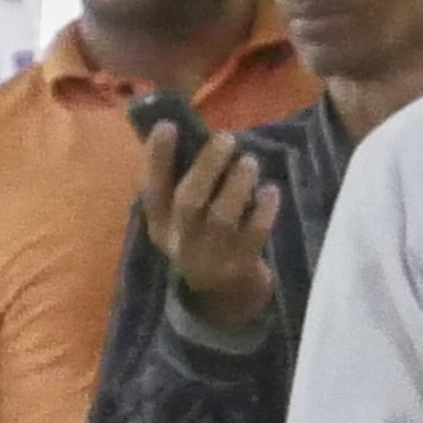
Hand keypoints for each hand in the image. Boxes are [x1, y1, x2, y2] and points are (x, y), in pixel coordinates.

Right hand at [134, 117, 280, 334]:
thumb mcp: (181, 220)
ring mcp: (212, 254)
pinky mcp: (241, 264)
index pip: (151, 188)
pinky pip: (254, 233)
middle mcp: (180, 240)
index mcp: (160, 224)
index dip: (156, 158)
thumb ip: (182, 184)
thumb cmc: (203, 241)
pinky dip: (264, 210)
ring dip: (238, 184)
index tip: (168, 125)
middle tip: (226, 137)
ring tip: (249, 161)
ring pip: (222, 216)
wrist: (225, 297)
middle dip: (207, 166)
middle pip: (189, 201)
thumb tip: (194, 132)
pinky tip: (271, 190)